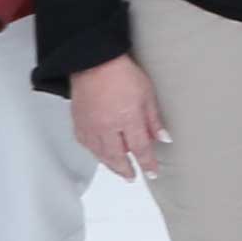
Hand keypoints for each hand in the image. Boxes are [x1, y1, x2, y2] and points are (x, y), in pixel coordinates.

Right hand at [67, 53, 162, 178]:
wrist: (94, 63)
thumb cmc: (123, 75)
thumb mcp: (147, 95)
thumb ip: (154, 120)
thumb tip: (163, 139)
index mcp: (127, 120)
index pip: (140, 149)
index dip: (147, 163)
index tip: (152, 173)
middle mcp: (107, 128)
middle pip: (117, 156)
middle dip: (126, 169)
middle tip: (132, 177)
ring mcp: (90, 127)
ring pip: (100, 154)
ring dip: (110, 165)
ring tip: (119, 170)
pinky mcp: (78, 123)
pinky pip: (87, 145)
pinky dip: (95, 153)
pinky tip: (101, 155)